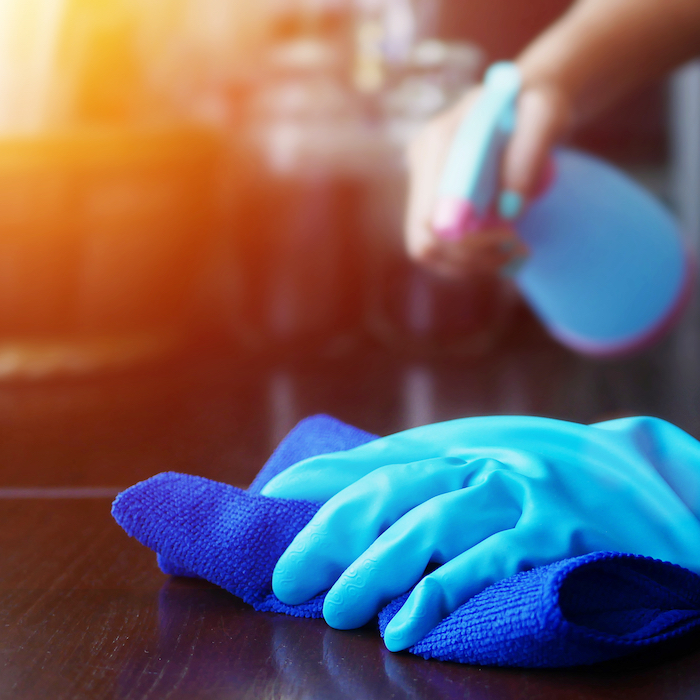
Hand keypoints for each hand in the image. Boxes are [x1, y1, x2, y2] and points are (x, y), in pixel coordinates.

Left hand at [262, 415, 699, 650]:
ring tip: (333, 609)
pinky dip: (439, 594)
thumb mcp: (490, 461)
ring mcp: (517, 497)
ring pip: (429, 525)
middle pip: (392, 492)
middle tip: (288, 577)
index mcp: (463, 445)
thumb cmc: (552, 477)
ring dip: (373, 568)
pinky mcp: (554, 538)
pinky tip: (403, 627)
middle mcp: (483, 463)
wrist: (645, 480)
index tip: (270, 499)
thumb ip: (431, 476)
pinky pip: (487, 565)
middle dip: (332, 533)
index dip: (320, 479)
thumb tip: (355, 493)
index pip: (377, 461)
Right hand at [406, 82, 569, 278]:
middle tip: (517, 248)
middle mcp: (422, 165)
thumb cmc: (537, 104)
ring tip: (517, 250)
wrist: (525, 102)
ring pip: (429, 252)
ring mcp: (423, 187)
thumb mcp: (545, 115)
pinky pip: (439, 250)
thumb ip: (528, 155)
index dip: (467, 240)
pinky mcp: (432, 203)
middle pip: (424, 240)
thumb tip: (508, 211)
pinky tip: (503, 249)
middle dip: (471, 257)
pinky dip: (471, 261)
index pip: (431, 214)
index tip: (511, 234)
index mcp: (440, 140)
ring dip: (474, 264)